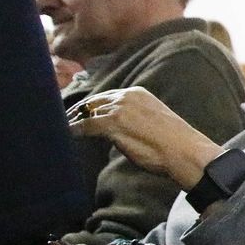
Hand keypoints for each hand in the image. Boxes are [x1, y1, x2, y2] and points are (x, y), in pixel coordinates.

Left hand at [67, 87, 221, 186]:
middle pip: (92, 102)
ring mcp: (119, 109)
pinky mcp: (113, 123)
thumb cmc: (174, 143)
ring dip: (72, 122)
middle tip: (62, 122)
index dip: (88, 107)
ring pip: (85, 113)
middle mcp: (127, 96)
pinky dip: (73, 131)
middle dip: (76, 112)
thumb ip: (134, 118)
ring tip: (60, 130)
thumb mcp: (153, 121)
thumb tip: (120, 129)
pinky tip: (66, 137)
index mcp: (138, 93)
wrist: (185, 151)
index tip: (77, 115)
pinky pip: (84, 126)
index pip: (105, 96)